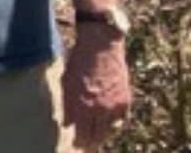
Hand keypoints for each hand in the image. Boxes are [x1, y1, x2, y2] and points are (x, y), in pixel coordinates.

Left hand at [63, 29, 129, 148]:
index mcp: (79, 103)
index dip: (78, 140)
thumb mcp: (66, 81)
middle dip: (89, 142)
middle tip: (86, 147)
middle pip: (94, 134)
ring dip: (102, 136)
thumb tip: (66, 123)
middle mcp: (96, 108)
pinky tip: (111, 126)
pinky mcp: (124, 101)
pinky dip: (115, 124)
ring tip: (97, 141)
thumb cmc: (78, 61)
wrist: (101, 47)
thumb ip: (67, 104)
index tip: (76, 144)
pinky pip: (120, 120)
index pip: (79, 131)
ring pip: (108, 130)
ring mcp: (112, 105)